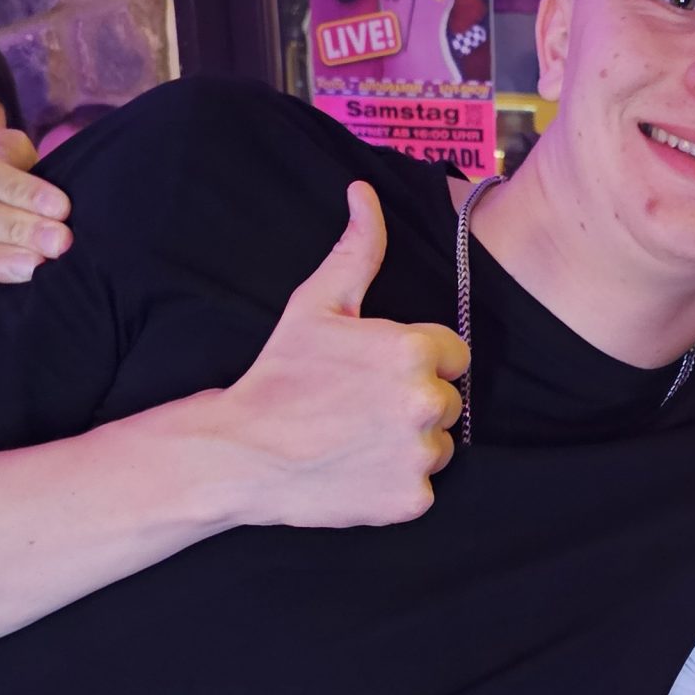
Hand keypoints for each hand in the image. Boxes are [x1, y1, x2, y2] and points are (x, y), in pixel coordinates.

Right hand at [202, 182, 467, 528]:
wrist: (242, 453)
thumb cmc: (279, 376)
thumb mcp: (316, 305)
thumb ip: (356, 251)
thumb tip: (364, 193)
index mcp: (413, 351)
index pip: (452, 353)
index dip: (419, 360)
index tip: (376, 373)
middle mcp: (425, 403)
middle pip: (449, 400)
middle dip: (414, 401)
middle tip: (361, 408)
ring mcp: (421, 456)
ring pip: (439, 445)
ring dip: (410, 444)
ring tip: (357, 438)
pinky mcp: (412, 501)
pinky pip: (423, 489)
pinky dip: (397, 485)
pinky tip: (358, 470)